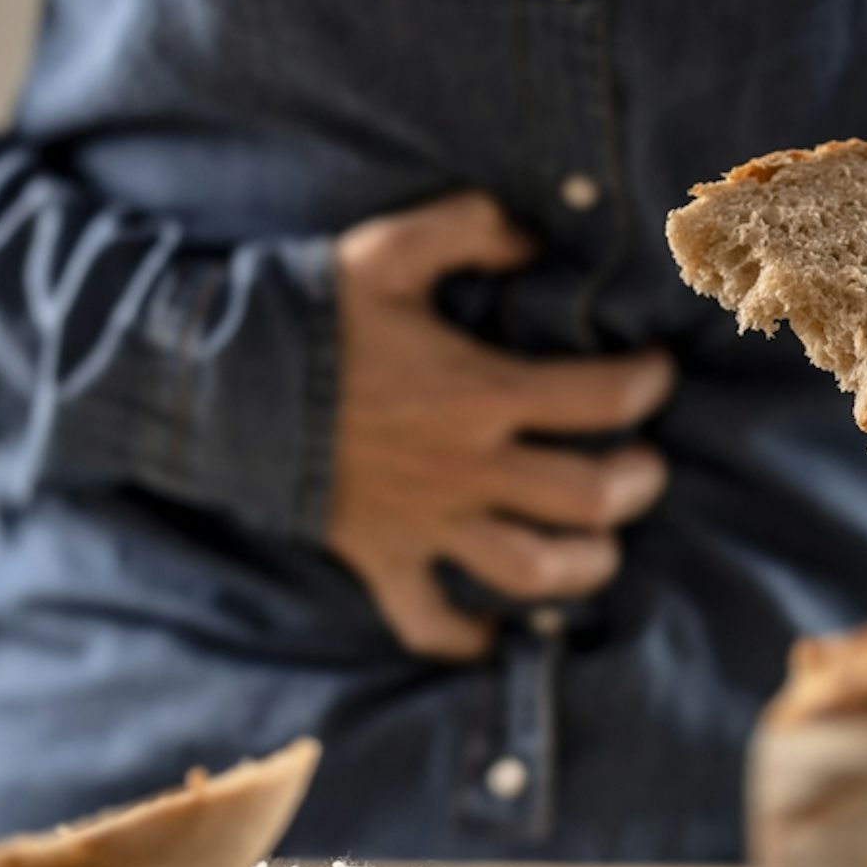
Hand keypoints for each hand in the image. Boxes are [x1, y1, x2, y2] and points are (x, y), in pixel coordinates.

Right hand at [329, 192, 674, 659]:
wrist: (211, 382)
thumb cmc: (308, 313)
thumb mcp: (389, 248)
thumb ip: (470, 229)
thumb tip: (533, 238)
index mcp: (479, 391)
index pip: (603, 398)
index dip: (647, 383)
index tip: (654, 372)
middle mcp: (465, 467)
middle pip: (588, 498)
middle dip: (635, 483)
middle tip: (640, 465)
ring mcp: (426, 522)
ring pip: (531, 571)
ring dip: (583, 565)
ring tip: (599, 544)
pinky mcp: (382, 558)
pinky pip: (429, 623)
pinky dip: (467, 636)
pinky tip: (496, 628)